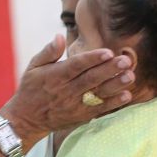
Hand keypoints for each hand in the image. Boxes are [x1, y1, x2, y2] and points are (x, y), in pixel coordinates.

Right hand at [2, 35, 133, 149]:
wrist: (26, 120)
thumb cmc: (31, 89)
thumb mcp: (33, 67)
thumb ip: (48, 52)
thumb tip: (60, 37)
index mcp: (54, 76)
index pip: (76, 66)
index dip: (92, 59)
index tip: (108, 52)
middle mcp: (65, 91)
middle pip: (90, 79)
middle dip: (109, 69)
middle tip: (126, 61)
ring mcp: (74, 105)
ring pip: (97, 94)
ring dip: (115, 85)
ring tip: (130, 76)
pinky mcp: (80, 116)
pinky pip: (98, 110)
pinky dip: (112, 104)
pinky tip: (126, 96)